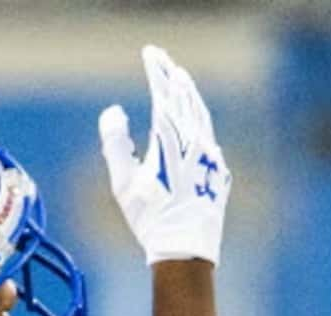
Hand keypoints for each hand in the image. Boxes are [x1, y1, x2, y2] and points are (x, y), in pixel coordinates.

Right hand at [99, 45, 229, 266]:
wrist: (186, 247)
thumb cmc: (149, 217)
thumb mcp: (123, 183)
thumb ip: (115, 144)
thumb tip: (113, 112)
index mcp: (171, 139)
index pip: (164, 93)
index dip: (156, 70)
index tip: (150, 53)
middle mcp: (195, 140)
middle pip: (185, 98)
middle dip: (173, 77)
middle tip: (164, 61)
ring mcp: (210, 153)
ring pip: (200, 114)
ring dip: (189, 96)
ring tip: (181, 82)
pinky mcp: (217, 167)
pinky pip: (208, 134)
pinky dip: (198, 119)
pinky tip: (195, 122)